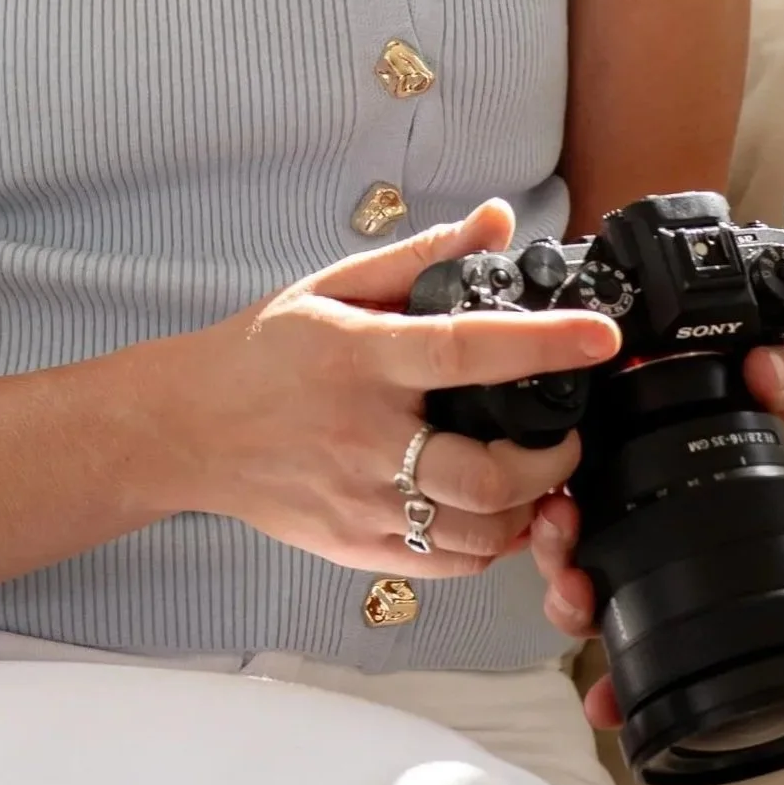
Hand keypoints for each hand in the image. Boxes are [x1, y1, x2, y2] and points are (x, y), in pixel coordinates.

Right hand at [162, 199, 621, 580]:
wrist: (184, 429)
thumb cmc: (261, 353)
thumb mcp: (333, 287)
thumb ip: (420, 257)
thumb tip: (494, 221)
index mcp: (361, 360)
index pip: (467, 352)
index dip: (542, 345)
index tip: (599, 338)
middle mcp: (363, 438)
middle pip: (484, 474)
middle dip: (549, 461)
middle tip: (561, 437)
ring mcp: (357, 502)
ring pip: (473, 531)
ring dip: (524, 508)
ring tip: (531, 477)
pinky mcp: (352, 546)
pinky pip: (442, 563)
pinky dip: (484, 543)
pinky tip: (487, 511)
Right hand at [531, 336, 783, 729]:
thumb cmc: (778, 442)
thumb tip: (763, 368)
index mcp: (640, 456)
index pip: (575, 463)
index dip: (551, 482)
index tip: (556, 497)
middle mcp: (625, 515)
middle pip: (562, 531)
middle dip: (549, 543)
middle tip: (561, 531)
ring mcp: (639, 569)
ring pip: (577, 590)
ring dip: (564, 599)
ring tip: (577, 597)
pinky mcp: (659, 623)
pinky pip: (624, 660)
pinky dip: (610, 685)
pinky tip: (609, 701)